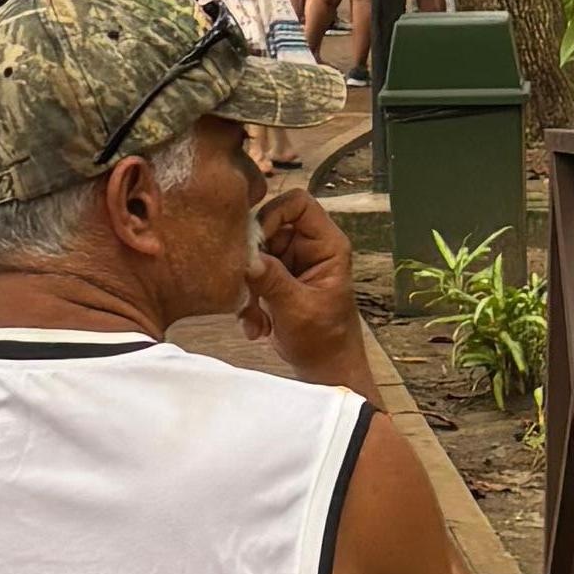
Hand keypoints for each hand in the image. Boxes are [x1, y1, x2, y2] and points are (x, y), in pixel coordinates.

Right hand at [242, 179, 369, 386]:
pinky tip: (256, 325)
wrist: (324, 370)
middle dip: (253, 258)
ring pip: (254, 252)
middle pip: (267, 225)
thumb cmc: (325, 341)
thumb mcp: (298, 310)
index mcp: (327, 245)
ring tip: (254, 316)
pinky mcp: (274, 278)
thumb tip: (246, 258)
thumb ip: (273, 281)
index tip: (257, 244)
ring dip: (248, 285)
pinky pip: (250, 273)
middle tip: (247, 288)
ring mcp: (290, 262)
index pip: (298, 203)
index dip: (273, 214)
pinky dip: (247, 298)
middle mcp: (308, 247)